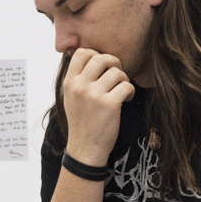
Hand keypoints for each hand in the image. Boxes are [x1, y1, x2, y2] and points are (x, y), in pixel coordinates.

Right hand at [59, 48, 135, 165]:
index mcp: (69, 82)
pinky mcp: (110, 105)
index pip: (81, 52)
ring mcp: (94, 95)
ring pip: (116, 72)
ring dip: (124, 79)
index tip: (102, 67)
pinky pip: (126, 86)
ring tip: (122, 90)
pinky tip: (127, 99)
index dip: (96, 54)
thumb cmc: (81, 122)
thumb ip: (79, 79)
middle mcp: (80, 86)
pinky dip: (130, 91)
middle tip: (117, 75)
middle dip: (114, 63)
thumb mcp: (71, 98)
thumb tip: (93, 58)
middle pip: (101, 58)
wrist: (85, 149)